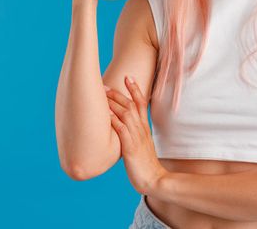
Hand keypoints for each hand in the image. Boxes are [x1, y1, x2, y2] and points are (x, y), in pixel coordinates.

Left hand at [104, 76, 167, 194]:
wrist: (154, 179)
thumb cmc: (145, 165)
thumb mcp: (142, 146)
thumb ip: (134, 135)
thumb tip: (124, 130)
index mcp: (144, 128)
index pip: (141, 103)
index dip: (135, 89)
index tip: (128, 76)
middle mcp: (141, 129)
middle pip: (131, 105)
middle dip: (118, 93)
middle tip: (105, 85)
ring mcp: (136, 138)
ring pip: (126, 114)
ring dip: (113, 103)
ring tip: (102, 94)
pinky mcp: (130, 148)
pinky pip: (121, 130)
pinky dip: (113, 120)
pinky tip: (105, 114)